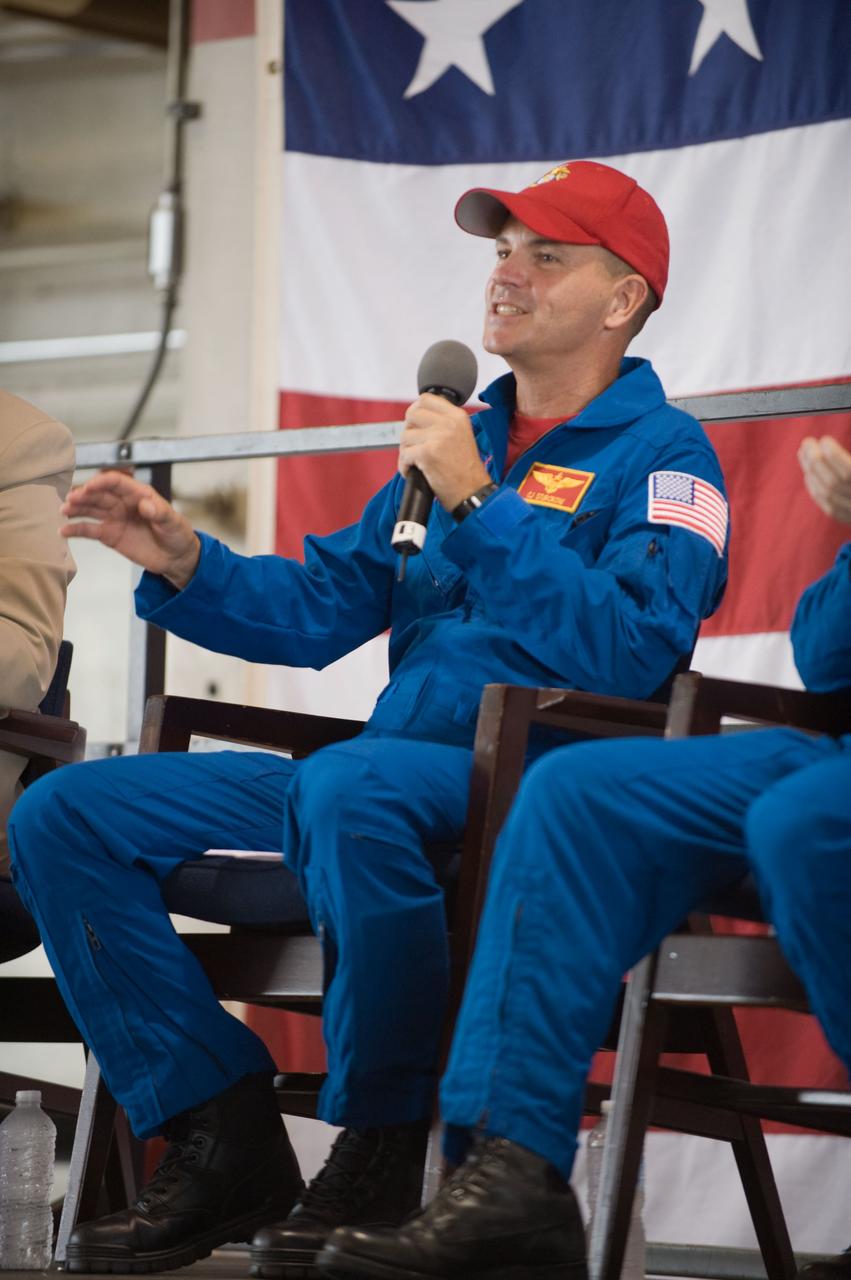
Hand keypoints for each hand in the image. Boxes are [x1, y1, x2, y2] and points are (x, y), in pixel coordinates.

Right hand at [61, 469, 200, 588]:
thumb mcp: (173, 522)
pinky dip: (76, 529)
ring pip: (91, 509)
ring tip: (63, 510)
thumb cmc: (177, 534)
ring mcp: (114, 518)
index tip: (90, 486)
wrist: (176, 557)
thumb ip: (160, 512)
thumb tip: (145, 505)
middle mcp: (123, 503)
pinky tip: (64, 530)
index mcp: (139, 494)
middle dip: (84, 495)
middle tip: (70, 499)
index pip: (117, 482)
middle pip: (99, 494)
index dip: (102, 482)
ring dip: (76, 509)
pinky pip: (90, 530)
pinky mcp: (109, 535)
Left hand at [398, 394, 489, 510]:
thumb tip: (416, 416)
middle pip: (411, 414)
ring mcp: (438, 437)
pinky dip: (404, 466)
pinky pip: (404, 455)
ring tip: (415, 463)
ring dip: (405, 452)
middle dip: (408, 431)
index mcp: (457, 416)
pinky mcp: (427, 453)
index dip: (415, 411)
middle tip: (413, 445)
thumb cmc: (465, 471)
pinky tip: (414, 472)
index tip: (415, 424)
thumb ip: (443, 423)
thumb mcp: (461, 436)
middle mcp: (449, 423)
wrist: (471, 492)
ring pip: (405, 436)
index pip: (426, 399)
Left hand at [798, 436, 850, 523]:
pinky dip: (815, 489)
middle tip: (807, 443)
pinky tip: (808, 474)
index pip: (849, 471)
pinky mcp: (849, 518)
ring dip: (811, 472)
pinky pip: (827, 506)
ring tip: (804, 453)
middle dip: (816, 461)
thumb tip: (830, 444)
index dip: (834, 455)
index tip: (825, 440)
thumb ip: (848, 460)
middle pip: (834, 482)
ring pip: (827, 494)